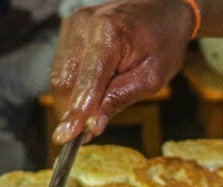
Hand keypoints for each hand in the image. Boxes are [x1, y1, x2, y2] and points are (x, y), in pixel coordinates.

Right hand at [49, 0, 194, 143]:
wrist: (162, 10)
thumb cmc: (163, 43)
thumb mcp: (151, 77)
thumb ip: (119, 99)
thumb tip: (93, 126)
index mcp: (109, 33)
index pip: (86, 79)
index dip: (77, 111)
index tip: (67, 137)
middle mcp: (84, 25)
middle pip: (66, 79)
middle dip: (71, 111)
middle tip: (81, 136)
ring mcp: (74, 25)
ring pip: (59, 75)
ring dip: (70, 102)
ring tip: (87, 120)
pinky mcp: (70, 30)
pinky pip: (63, 66)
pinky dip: (72, 88)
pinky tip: (87, 100)